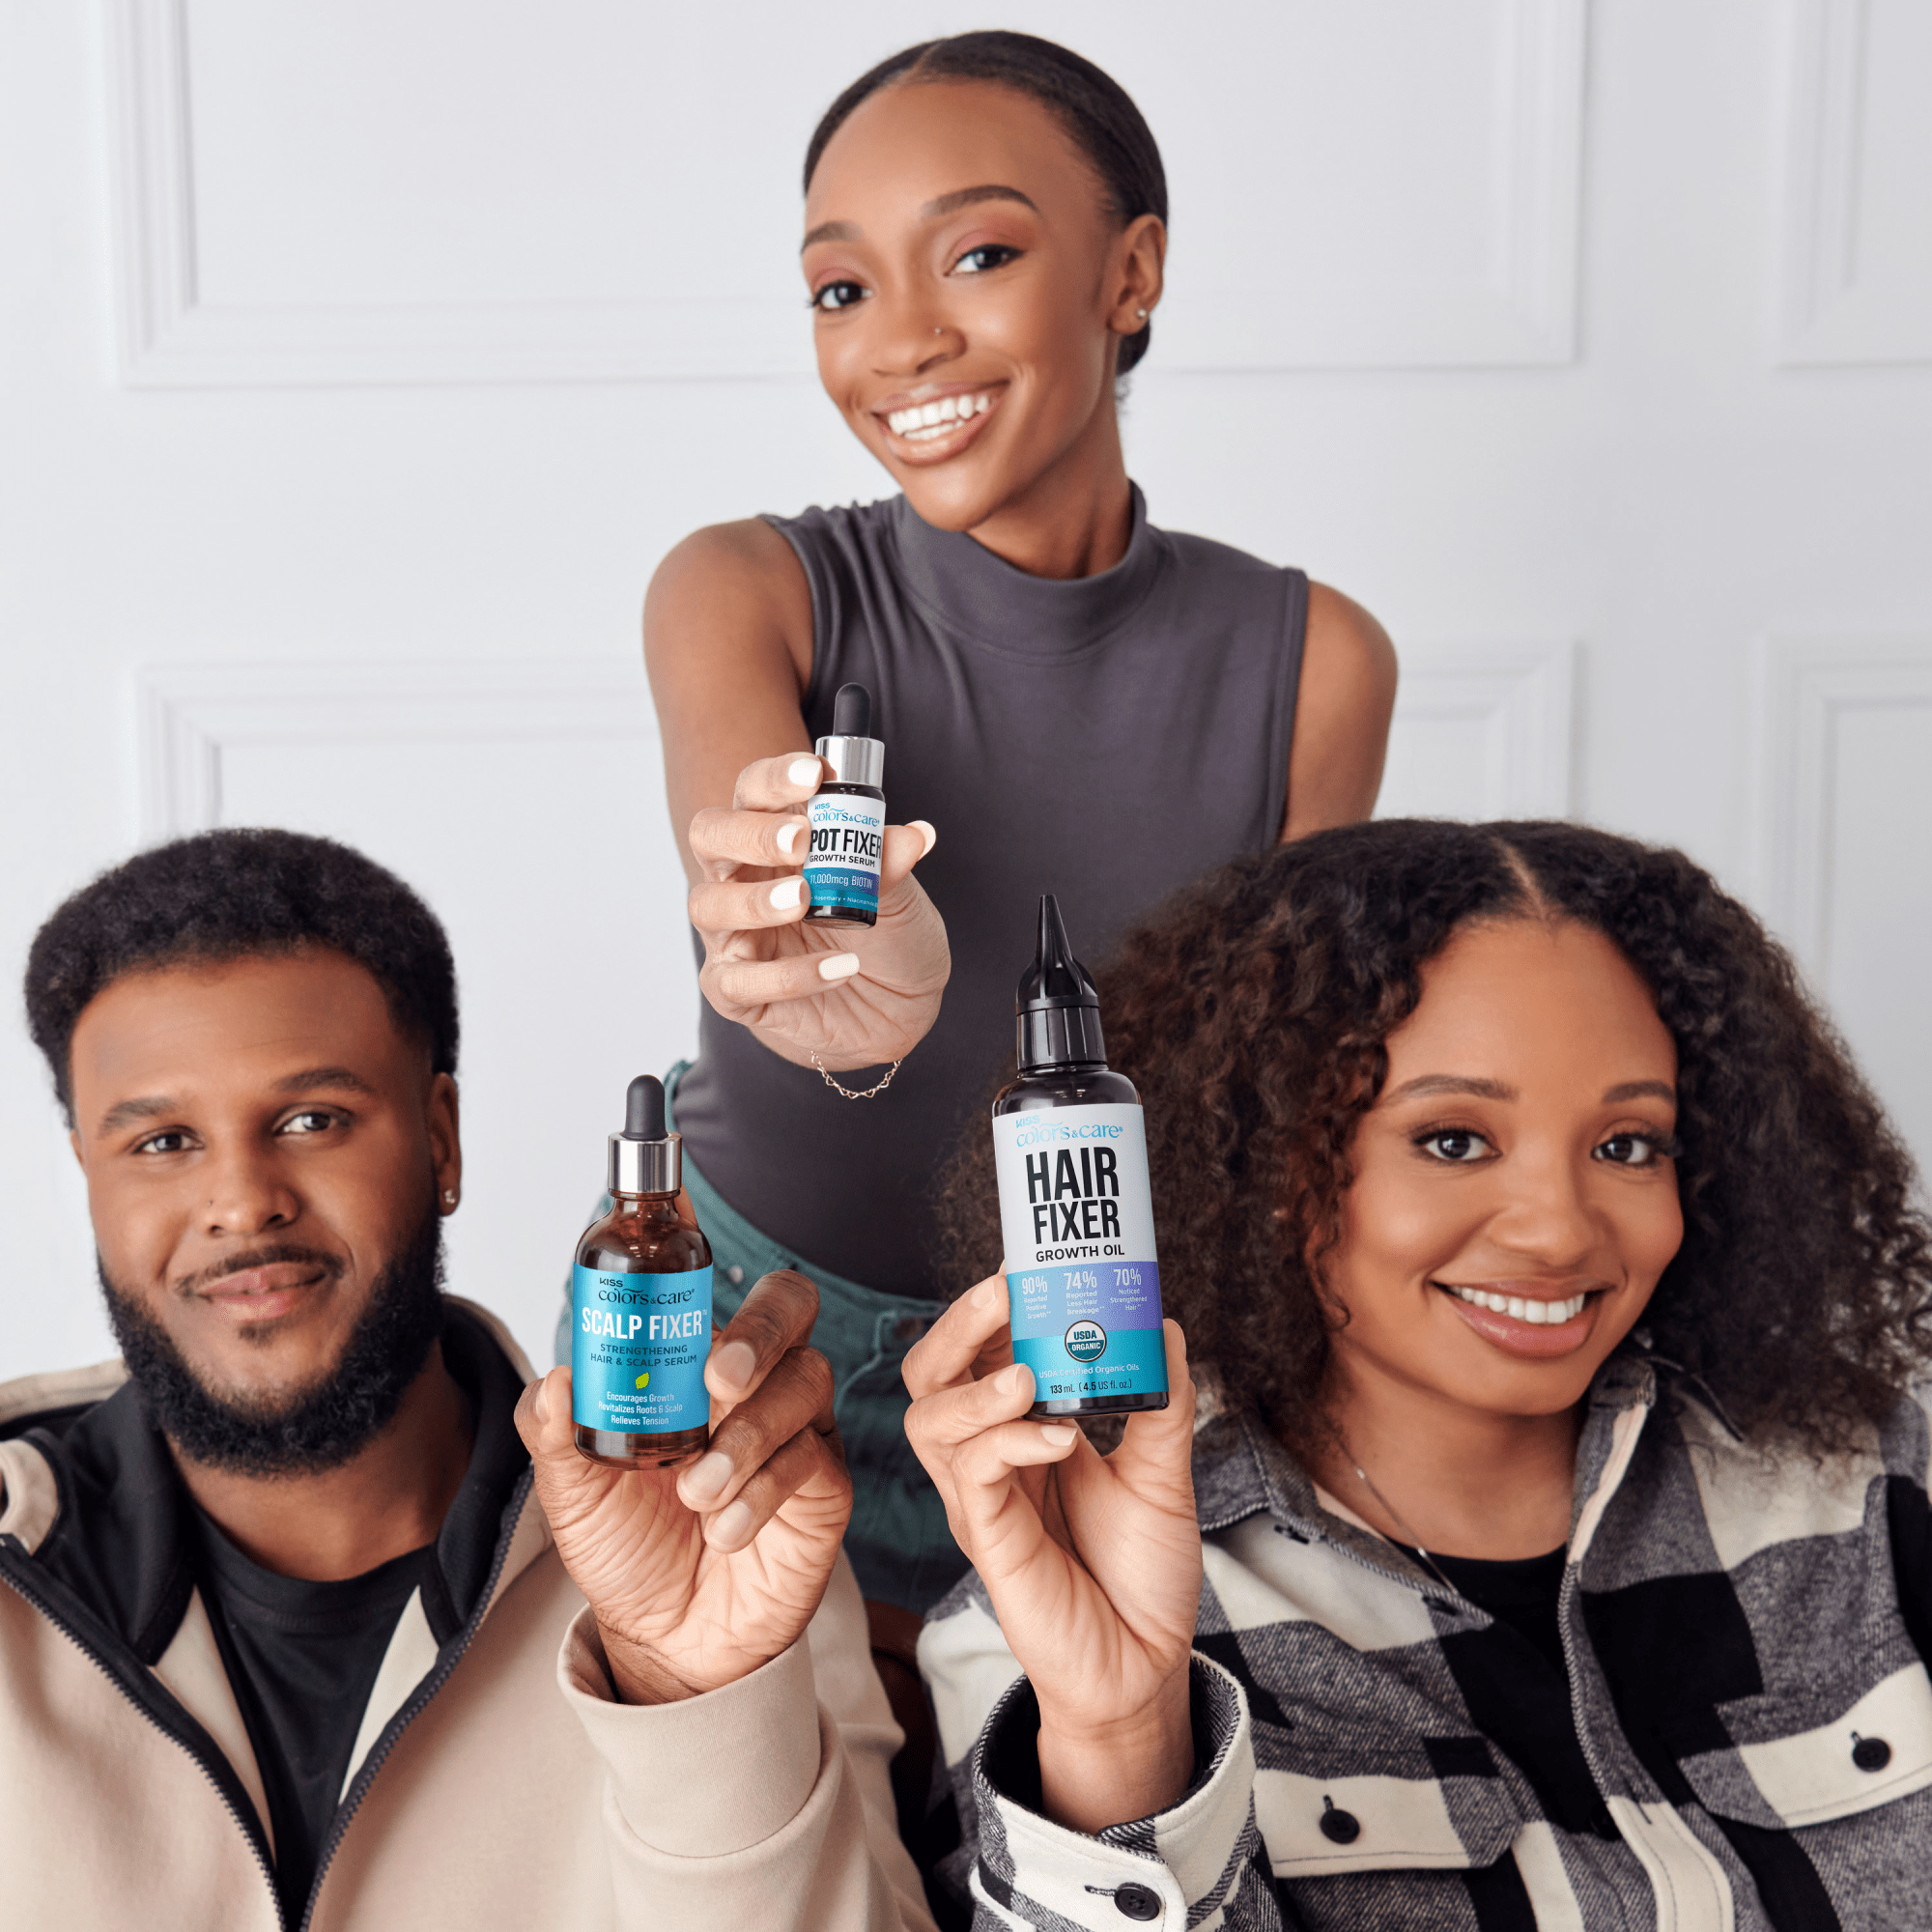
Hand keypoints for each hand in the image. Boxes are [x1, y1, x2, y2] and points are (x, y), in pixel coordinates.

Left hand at [517, 1270, 849, 1702]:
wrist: (666, 1639)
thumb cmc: (629, 1545)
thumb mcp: (573, 1492)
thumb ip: (554, 1434)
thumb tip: (557, 1382)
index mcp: (691, 1366)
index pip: (710, 1288)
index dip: (701, 1252)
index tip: (674, 1250)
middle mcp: (754, 1382)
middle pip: (790, 1305)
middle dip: (760, 1329)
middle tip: (717, 1380)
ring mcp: (797, 1427)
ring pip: (805, 1381)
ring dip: (749, 1435)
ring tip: (699, 1492)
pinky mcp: (824, 1484)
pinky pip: (810, 1458)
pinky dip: (761, 1493)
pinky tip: (725, 1531)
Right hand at [687, 751, 948, 1071]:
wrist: (898, 1012)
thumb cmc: (888, 940)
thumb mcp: (901, 898)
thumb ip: (891, 865)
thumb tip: (913, 835)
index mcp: (776, 840)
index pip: (754, 793)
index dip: (776, 779)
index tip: (813, 774)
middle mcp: (743, 879)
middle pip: (710, 835)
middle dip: (750, 832)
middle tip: (798, 839)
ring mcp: (733, 935)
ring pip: (709, 905)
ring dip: (755, 901)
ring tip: (804, 900)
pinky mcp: (735, 990)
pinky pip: (740, 981)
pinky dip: (789, 975)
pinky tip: (837, 968)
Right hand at [903, 1275, 1202, 1831]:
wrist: (1149, 1670)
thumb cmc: (1141, 1575)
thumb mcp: (1162, 1474)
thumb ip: (1159, 1404)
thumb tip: (1162, 1324)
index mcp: (1019, 1436)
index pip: (976, 1355)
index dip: (987, 1309)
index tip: (1023, 1267)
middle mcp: (988, 1463)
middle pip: (930, 1376)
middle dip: (958, 1324)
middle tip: (1005, 1291)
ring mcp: (982, 1504)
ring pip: (930, 1421)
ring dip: (977, 1385)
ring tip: (1030, 1373)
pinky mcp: (992, 1545)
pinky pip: (973, 1478)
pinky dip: (1009, 1442)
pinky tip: (1057, 1438)